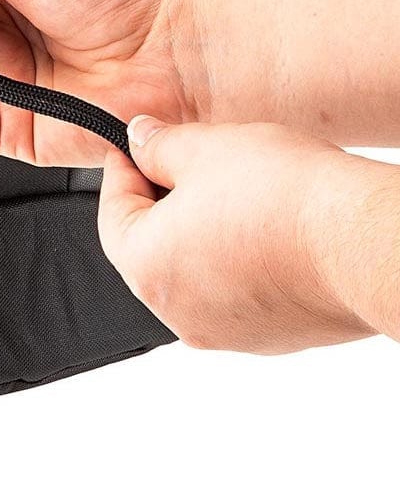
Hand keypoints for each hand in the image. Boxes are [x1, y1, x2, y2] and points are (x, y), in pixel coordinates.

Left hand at [99, 116, 374, 353]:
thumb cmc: (284, 198)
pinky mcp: (268, 337)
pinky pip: (232, 292)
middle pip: (148, 244)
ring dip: (200, 230)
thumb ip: (157, 145)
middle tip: (187, 162)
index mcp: (145, 268)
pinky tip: (263, 227)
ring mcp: (223, 331)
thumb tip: (137, 139)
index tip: (137, 145)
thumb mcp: (204, 149)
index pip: (111, 212)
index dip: (123, 169)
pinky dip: (236, 259)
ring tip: (233, 191)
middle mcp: (176, 312)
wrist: (364, 243)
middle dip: (162, 200)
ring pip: (191, 269)